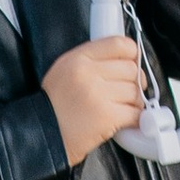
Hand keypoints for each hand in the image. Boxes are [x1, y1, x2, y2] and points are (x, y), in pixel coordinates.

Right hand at [43, 34, 145, 164]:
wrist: (43, 135)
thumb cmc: (54, 105)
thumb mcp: (64, 70)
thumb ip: (92, 60)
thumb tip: (126, 59)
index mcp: (78, 58)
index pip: (119, 44)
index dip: (131, 54)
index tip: (131, 62)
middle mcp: (89, 73)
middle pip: (131, 68)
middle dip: (134, 81)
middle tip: (126, 91)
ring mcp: (99, 95)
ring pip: (136, 91)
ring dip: (134, 101)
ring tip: (121, 107)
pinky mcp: (107, 117)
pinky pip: (136, 113)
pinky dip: (135, 118)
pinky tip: (125, 119)